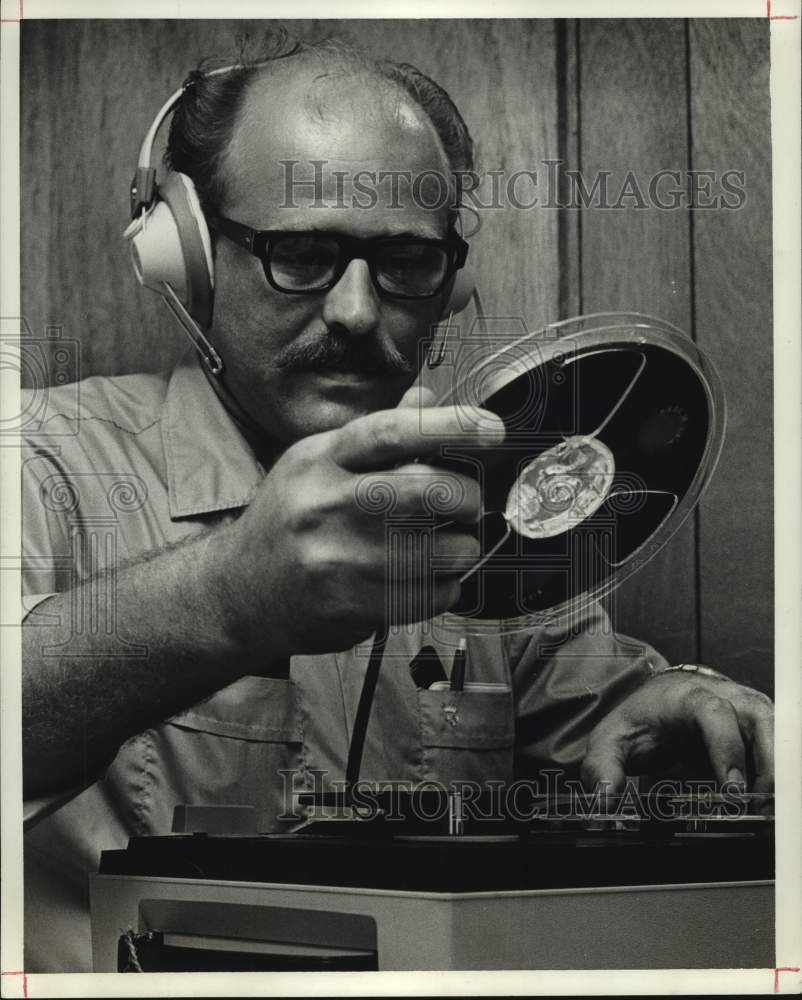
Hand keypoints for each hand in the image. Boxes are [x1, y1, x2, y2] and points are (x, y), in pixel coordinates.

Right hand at [214, 386, 504, 657]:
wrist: (237, 592)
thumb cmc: (286, 522)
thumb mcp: (316, 464)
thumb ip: (375, 435)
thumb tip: (427, 399)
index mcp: (319, 459)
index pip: (392, 431)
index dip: (450, 426)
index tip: (492, 429)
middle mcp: (324, 503)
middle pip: (422, 487)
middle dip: (466, 495)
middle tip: (471, 503)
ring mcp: (335, 558)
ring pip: (433, 547)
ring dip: (462, 547)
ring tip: (455, 545)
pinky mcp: (348, 605)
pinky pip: (425, 595)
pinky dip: (446, 587)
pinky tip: (434, 579)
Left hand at [580, 668, 773, 793]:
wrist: (661, 702)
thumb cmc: (641, 720)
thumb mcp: (612, 740)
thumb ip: (603, 767)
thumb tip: (604, 799)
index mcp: (689, 696)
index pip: (715, 714)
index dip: (727, 750)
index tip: (731, 790)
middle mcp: (727, 696)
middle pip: (761, 721)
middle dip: (765, 768)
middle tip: (756, 809)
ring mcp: (750, 710)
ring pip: (781, 735)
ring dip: (778, 774)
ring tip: (763, 811)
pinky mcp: (763, 728)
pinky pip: (782, 750)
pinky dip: (778, 775)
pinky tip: (765, 803)